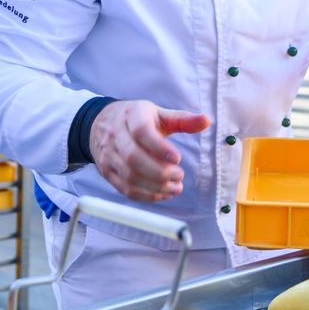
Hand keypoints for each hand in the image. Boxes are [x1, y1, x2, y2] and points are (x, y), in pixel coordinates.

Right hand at [89, 100, 208, 201]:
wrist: (101, 123)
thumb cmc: (136, 119)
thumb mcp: (158, 114)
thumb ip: (182, 119)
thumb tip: (207, 121)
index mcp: (131, 115)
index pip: (141, 132)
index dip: (160, 147)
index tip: (178, 158)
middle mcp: (115, 135)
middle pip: (133, 158)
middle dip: (160, 172)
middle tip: (180, 175)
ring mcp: (109, 155)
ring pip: (130, 176)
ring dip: (156, 187)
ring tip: (176, 187)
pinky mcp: (107, 172)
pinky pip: (125, 189)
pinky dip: (146, 195)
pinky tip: (163, 194)